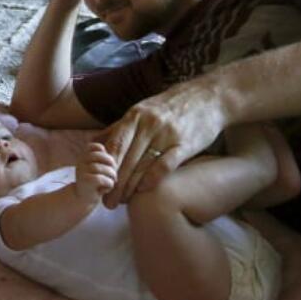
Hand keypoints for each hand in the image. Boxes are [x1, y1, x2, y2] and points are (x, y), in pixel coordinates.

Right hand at [75, 141, 117, 205]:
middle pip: (99, 156)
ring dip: (111, 175)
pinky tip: (106, 189)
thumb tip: (114, 159)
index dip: (104, 153)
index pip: (94, 147)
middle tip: (113, 174)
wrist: (82, 200)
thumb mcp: (97, 170)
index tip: (108, 163)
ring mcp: (81, 171)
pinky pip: (101, 179)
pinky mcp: (85, 181)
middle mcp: (80, 162)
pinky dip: (108, 184)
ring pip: (101, 168)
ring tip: (111, 182)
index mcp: (83, 157)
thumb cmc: (94, 184)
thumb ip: (103, 161)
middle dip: (111, 163)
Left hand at [99, 79, 226, 207]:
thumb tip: (93, 142)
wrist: (207, 97)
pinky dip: (151, 179)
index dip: (105, 166)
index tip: (98, 183)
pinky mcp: (185, 144)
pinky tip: (143, 190)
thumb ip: (118, 128)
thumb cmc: (169, 107)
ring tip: (122, 202)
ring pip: (142, 165)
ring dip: (130, 187)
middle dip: (114, 183)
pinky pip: (164, 165)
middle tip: (107, 202)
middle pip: (126, 159)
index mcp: (135, 116)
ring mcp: (167, 135)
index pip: (115, 145)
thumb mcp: (141, 110)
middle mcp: (148, 125)